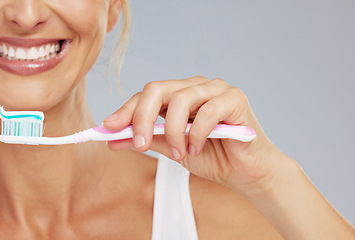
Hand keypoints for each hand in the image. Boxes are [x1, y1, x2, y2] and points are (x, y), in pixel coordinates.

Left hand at [103, 76, 287, 192]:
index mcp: (179, 95)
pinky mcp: (235, 98)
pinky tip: (198, 148)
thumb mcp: (171, 150)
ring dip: (174, 131)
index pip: (146, 95)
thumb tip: (112, 139)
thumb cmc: (212, 157)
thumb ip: (147, 141)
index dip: (126, 110)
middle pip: (158, 88)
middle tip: (140, 144)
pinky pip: (208, 111)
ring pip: (181, 98)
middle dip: (142, 117)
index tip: (108, 128)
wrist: (245, 173)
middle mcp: (195, 86)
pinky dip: (197, 133)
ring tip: (179, 153)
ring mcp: (216, 89)